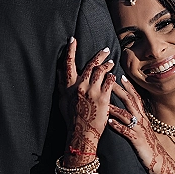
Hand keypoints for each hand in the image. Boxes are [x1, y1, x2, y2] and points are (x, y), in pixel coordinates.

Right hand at [60, 39, 115, 163]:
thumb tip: (60, 73)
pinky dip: (112, 77)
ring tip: (111, 62)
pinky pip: (109, 82)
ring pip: (101, 71)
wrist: (82, 133)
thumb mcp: (62, 101)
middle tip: (105, 50)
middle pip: (90, 65)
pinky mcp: (103, 97)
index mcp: (69, 87)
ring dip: (107, 65)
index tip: (73, 40)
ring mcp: (92, 91)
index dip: (70, 50)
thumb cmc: (71, 119)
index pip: (68, 64)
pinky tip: (114, 75)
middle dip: (99, 56)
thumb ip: (62, 86)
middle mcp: (80, 86)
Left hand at [107, 77, 167, 173]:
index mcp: (142, 116)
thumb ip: (136, 117)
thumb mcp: (143, 127)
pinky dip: (118, 126)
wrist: (158, 160)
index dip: (129, 86)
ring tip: (104, 101)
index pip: (136, 97)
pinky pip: (126, 132)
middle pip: (130, 101)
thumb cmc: (148, 144)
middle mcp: (141, 120)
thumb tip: (128, 109)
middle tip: (109, 81)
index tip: (121, 75)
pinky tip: (109, 123)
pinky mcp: (136, 140)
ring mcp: (139, 129)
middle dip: (119, 90)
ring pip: (127, 115)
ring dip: (115, 108)